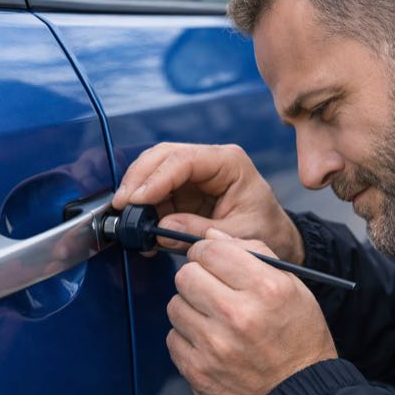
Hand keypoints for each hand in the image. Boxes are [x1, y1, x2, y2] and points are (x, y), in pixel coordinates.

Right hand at [111, 143, 303, 263]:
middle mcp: (210, 161)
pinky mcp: (185, 189)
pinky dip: (144, 206)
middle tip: (121, 206)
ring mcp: (196, 173)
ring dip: (137, 193)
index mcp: (229, 163)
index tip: (135, 199)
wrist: (273, 238)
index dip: (155, 178)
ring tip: (130, 222)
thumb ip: (200, 231)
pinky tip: (141, 228)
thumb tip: (162, 229)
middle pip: (163, 156)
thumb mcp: (238, 235)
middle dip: (138, 179)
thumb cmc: (265, 230)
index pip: (184, 160)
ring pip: (154, 170)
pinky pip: (156, 190)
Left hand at [166, 228, 336, 394]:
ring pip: (175, 305)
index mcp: (265, 288)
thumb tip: (211, 237)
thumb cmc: (299, 340)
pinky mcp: (198, 371)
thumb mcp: (293, 288)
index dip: (206, 252)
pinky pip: (173, 338)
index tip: (209, 260)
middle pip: (186, 275)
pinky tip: (210, 343)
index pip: (210, 251)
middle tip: (210, 289)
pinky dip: (188, 338)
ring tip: (214, 319)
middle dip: (196, 278)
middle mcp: (238, 315)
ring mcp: (214, 346)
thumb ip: (254, 254)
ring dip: (190, 308)